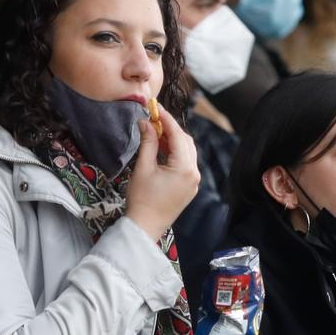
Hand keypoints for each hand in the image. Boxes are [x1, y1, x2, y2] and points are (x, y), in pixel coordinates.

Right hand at [123, 110, 199, 237]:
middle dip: (170, 128)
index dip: (166, 119)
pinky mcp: (189, 187)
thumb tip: (146, 122)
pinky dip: (175, 153)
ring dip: (173, 140)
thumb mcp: (142, 168)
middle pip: (185, 142)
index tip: (155, 107)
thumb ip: (148, 142)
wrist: (145, 227)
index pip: (177, 136)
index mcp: (185, 168)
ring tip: (154, 132)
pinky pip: (185, 163)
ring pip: (187, 152)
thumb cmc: (141, 199)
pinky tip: (160, 149)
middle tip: (153, 119)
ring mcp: (193, 181)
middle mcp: (194, 173)